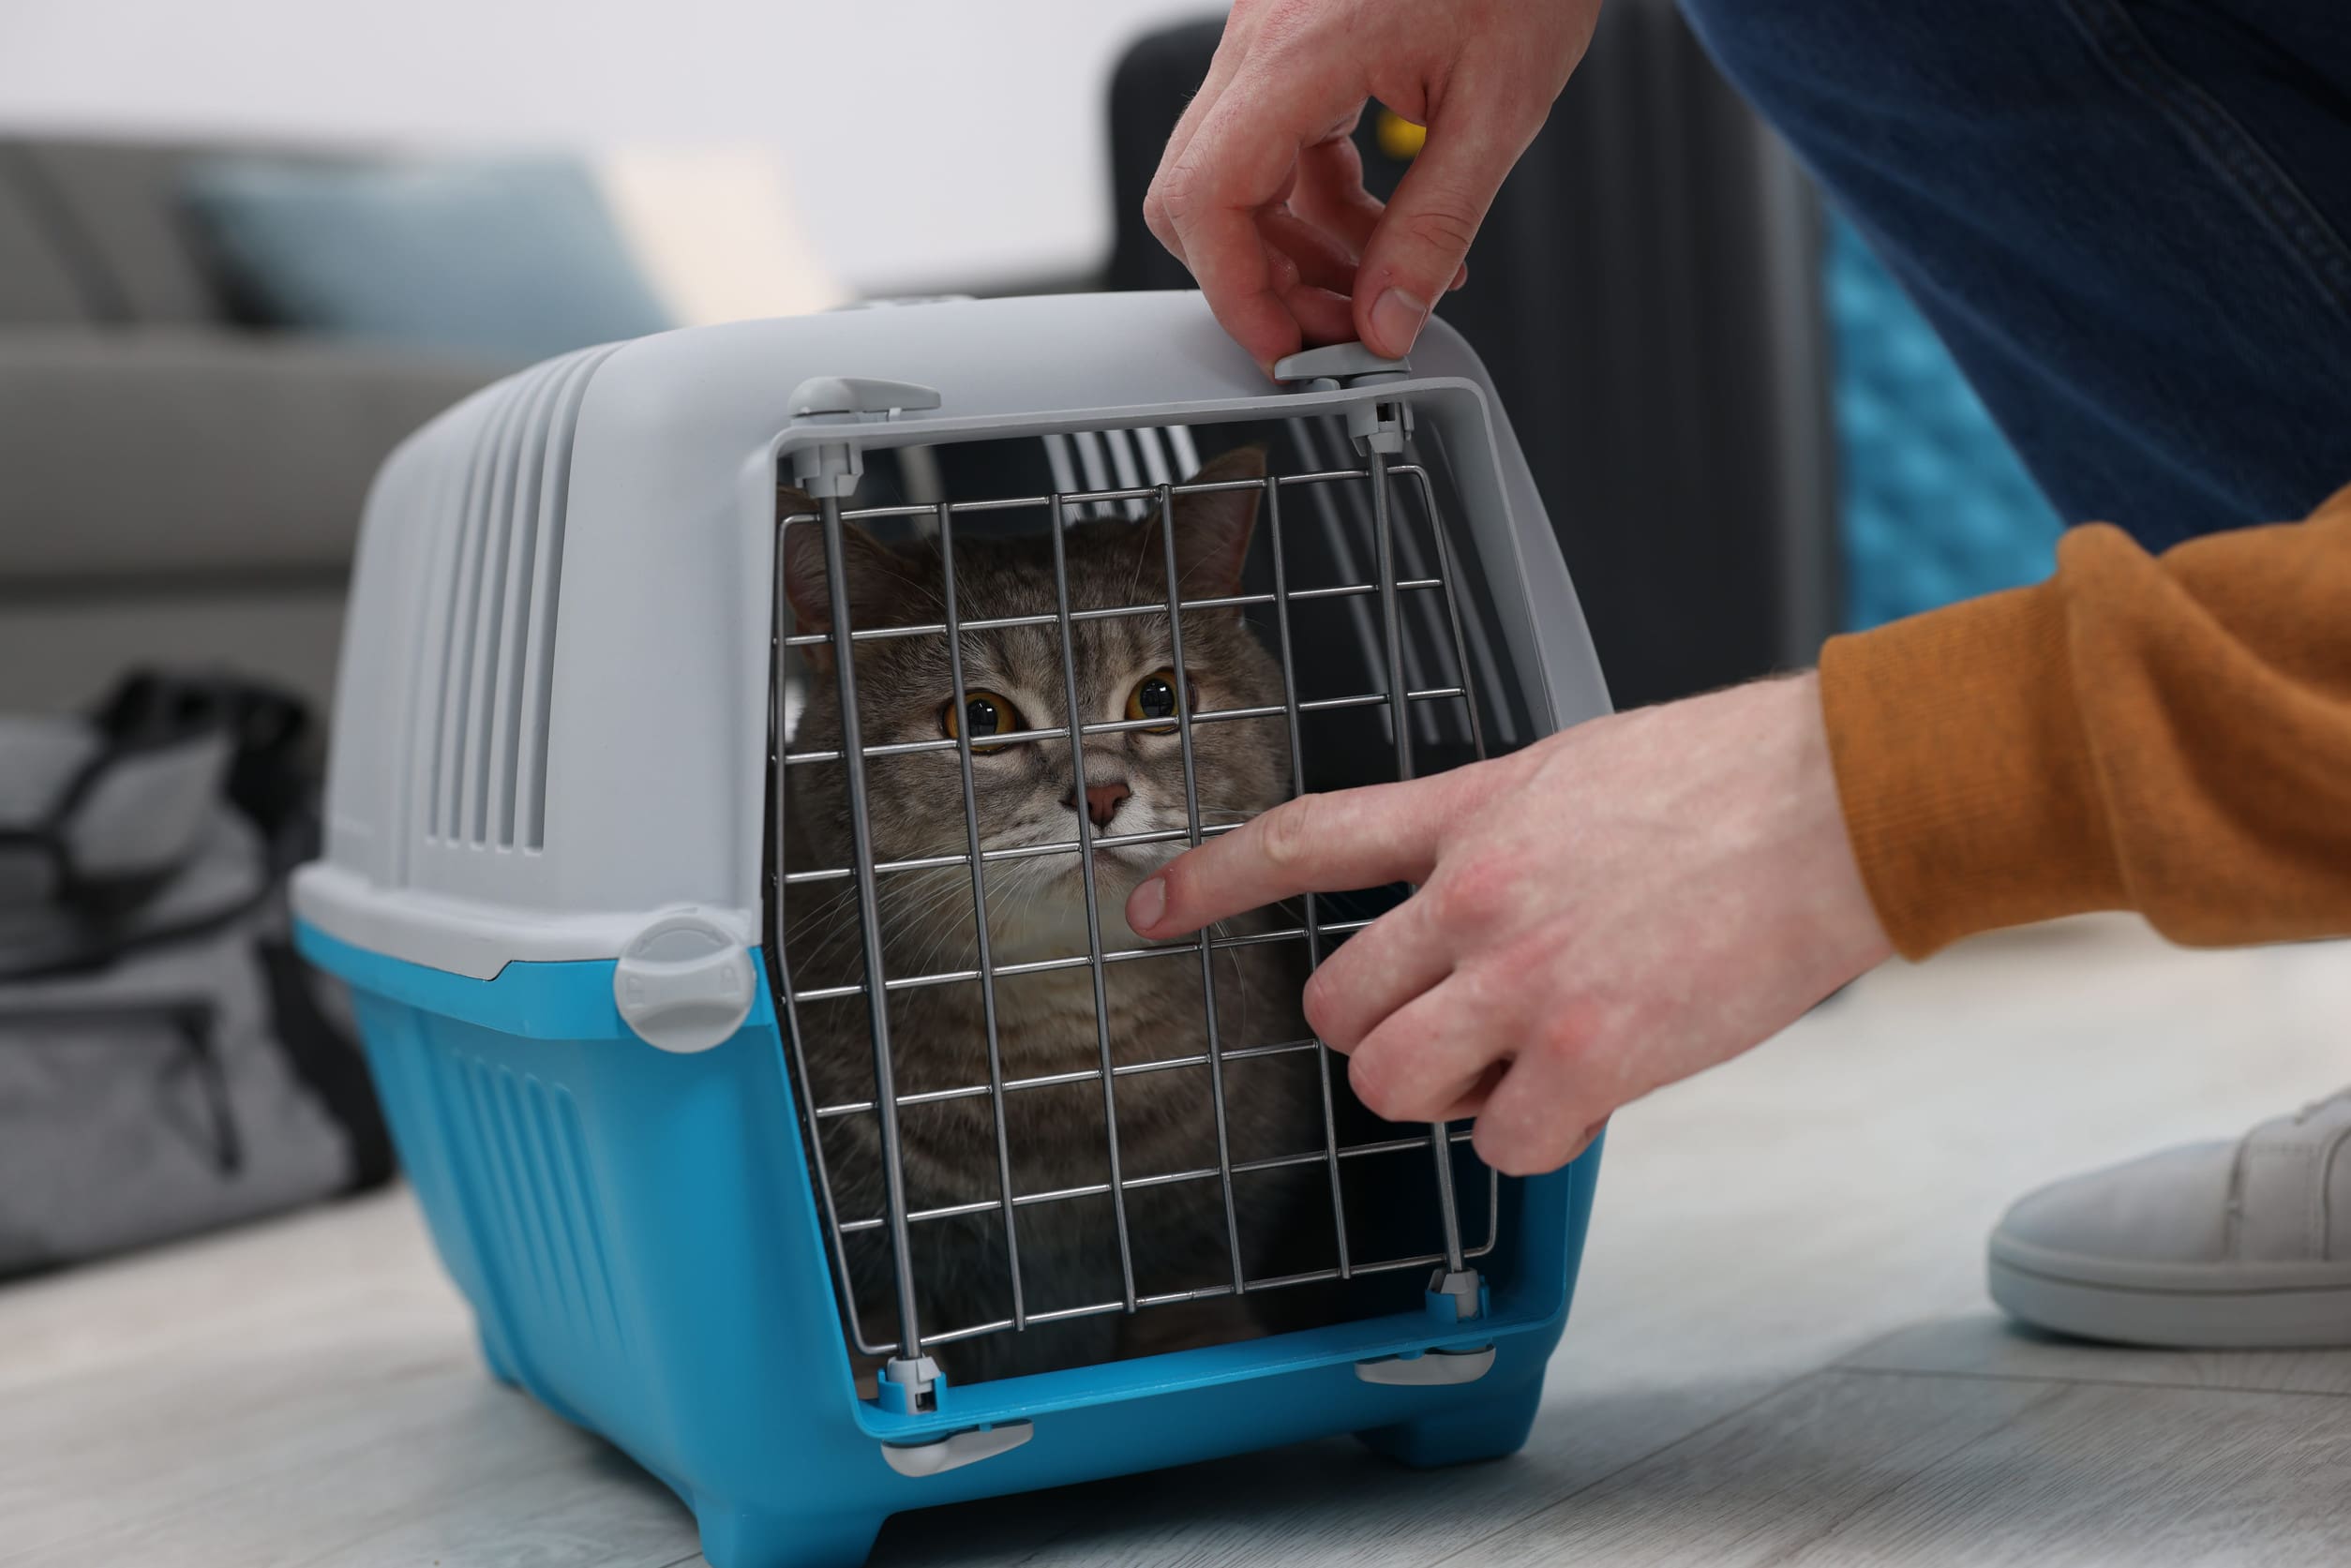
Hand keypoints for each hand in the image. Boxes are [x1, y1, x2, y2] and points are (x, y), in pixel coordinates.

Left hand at [1123, 674, 1893, 1172]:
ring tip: (1518, 1067)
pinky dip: (1537, 1140)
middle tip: (1451, 1030)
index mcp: (1471, 812)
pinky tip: (1587, 1096)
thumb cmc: (1735, 780)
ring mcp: (1522, 978)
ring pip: (1392, 1085)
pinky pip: (1504, 1147)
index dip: (1212, 880)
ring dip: (1446, 1094)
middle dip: (1380, 1034)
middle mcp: (1474, 896)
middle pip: (1335, 1007)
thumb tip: (1472, 919)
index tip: (1152, 909)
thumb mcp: (1580, 772)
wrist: (1840, 803)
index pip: (1305, 841)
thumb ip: (1501, 840)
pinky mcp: (1589, 1054)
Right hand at [1144, 0, 1600, 373]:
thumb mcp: (1499, 110)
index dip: (1237, 293)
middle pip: (1198, 196)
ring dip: (1294, 251)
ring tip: (1376, 287)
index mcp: (1299, 50)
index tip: (1287, 348)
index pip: (1208, 198)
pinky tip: (1381, 230)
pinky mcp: (1292, 44)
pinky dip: (1316, 206)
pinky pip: (1275, 148)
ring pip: (1232, 179)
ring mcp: (1268, 38)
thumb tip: (1385, 322)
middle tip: (1337, 325)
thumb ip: (1434, 227)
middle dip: (1261, 280)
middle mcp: (1262, 38)